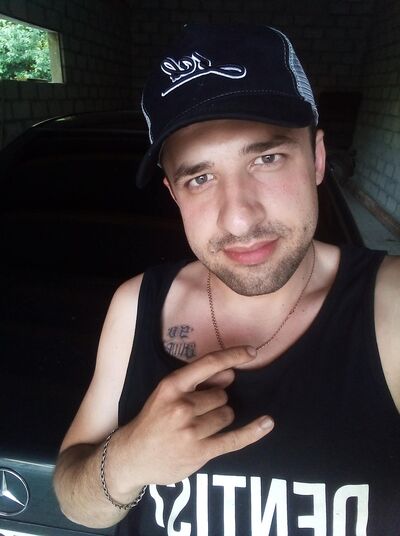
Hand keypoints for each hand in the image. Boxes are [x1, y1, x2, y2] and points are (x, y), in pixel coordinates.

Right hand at [115, 346, 273, 490]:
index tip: (252, 351)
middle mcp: (181, 406)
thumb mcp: (167, 394)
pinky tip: (267, 423)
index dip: (233, 355)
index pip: (209, 364)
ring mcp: (191, 431)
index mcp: (171, 385)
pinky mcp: (200, 453)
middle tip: (196, 413)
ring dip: (220, 419)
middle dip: (216, 402)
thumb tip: (230, 373)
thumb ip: (198, 383)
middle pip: (222, 395)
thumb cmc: (153, 420)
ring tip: (199, 428)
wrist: (131, 457)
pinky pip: (234, 439)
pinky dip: (253, 431)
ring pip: (227, 415)